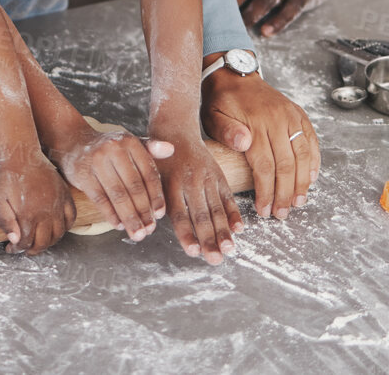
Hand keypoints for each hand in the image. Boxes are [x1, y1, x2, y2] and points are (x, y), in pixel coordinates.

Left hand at [0, 150, 75, 255]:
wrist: (22, 154)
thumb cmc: (7, 175)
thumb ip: (5, 221)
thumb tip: (14, 240)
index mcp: (28, 214)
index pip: (26, 242)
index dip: (17, 249)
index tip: (11, 248)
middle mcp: (46, 212)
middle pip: (43, 242)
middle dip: (33, 249)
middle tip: (26, 249)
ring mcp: (57, 204)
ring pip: (59, 233)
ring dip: (50, 241)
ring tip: (40, 241)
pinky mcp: (64, 195)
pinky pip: (71, 217)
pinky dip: (66, 227)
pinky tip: (57, 228)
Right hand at [54, 124, 169, 240]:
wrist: (73, 143)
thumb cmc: (109, 148)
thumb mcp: (129, 144)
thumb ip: (150, 149)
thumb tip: (171, 149)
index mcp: (130, 142)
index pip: (148, 173)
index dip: (156, 196)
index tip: (160, 215)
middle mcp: (114, 149)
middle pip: (134, 187)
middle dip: (143, 212)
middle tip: (150, 230)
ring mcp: (97, 161)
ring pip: (118, 195)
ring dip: (129, 218)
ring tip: (137, 233)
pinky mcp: (82, 175)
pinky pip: (100, 199)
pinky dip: (111, 215)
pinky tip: (119, 225)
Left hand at [155, 138, 241, 263]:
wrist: (176, 130)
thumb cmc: (159, 160)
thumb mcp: (150, 174)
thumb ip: (153, 198)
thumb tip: (150, 223)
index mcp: (171, 183)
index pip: (180, 214)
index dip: (187, 234)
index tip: (194, 251)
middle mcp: (190, 182)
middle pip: (201, 215)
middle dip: (209, 239)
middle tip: (215, 260)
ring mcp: (206, 178)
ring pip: (216, 208)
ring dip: (224, 231)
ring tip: (229, 250)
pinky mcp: (218, 175)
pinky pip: (227, 196)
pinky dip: (233, 213)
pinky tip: (238, 229)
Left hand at [201, 69, 319, 218]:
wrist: (235, 75)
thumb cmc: (221, 100)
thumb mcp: (213, 115)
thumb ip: (225, 131)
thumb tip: (243, 143)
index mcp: (256, 123)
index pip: (265, 165)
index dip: (266, 191)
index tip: (264, 210)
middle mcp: (278, 119)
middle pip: (286, 165)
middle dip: (285, 194)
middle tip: (281, 214)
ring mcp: (291, 116)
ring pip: (303, 155)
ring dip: (302, 183)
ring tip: (297, 203)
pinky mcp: (299, 115)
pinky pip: (311, 141)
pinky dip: (314, 162)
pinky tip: (311, 179)